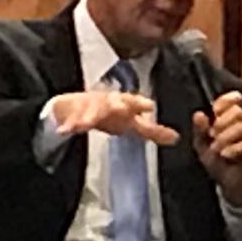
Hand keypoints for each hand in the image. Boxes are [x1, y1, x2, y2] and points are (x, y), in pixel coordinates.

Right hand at [49, 89, 176, 145]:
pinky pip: (70, 121)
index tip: (149, 105)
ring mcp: (89, 108)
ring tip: (85, 124)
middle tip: (120, 107)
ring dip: (89, 116)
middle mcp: (107, 103)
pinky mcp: (72, 115)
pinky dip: (68, 125)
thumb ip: (152, 131)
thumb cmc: (108, 114)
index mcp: (123, 104)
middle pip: (113, 103)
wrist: (74, 107)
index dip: (140, 104)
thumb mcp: (130, 122)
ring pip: (90, 111)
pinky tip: (65, 131)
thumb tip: (176, 138)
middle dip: (117, 104)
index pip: (134, 103)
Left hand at [194, 92, 241, 212]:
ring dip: (226, 138)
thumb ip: (200, 130)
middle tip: (212, 135)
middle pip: (237, 112)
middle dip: (221, 123)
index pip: (232, 101)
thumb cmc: (218, 162)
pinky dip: (235, 148)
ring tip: (217, 149)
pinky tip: (226, 155)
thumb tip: (199, 114)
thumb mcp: (202, 146)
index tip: (215, 110)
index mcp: (232, 120)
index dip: (225, 101)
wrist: (229, 183)